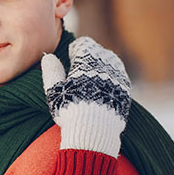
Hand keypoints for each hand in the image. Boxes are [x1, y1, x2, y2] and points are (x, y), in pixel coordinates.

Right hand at [41, 37, 130, 156]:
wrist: (95, 130)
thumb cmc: (71, 109)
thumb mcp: (54, 90)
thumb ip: (51, 71)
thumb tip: (48, 57)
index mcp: (87, 59)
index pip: (83, 44)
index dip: (75, 50)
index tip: (71, 57)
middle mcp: (106, 63)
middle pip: (99, 52)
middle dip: (90, 57)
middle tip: (81, 68)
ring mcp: (118, 75)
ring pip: (111, 62)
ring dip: (102, 67)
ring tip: (92, 78)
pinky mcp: (126, 89)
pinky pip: (119, 77)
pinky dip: (111, 79)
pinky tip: (103, 90)